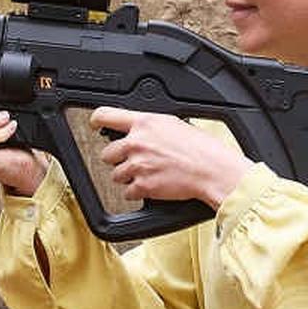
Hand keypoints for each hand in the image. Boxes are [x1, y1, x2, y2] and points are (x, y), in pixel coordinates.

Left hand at [90, 107, 255, 208]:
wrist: (212, 171)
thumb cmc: (201, 149)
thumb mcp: (174, 124)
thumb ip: (150, 127)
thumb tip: (140, 130)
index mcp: (144, 123)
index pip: (106, 115)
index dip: (97, 120)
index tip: (95, 124)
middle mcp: (136, 143)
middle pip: (107, 153)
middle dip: (118, 159)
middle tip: (137, 161)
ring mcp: (137, 165)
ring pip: (116, 175)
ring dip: (129, 177)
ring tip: (149, 174)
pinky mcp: (142, 186)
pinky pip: (128, 193)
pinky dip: (138, 192)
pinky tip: (153, 186)